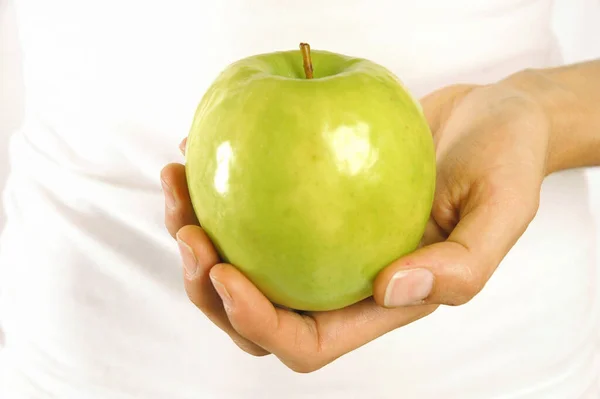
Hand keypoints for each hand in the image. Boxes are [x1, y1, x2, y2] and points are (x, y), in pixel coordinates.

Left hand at [161, 80, 548, 371]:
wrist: (490, 118)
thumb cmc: (503, 165)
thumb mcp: (502, 212)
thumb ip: (459, 267)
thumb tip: (389, 289)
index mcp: (379, 301)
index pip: (306, 342)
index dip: (258, 323)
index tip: (226, 272)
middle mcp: (340, 278)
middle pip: (255, 313)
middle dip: (207, 286)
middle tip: (188, 230)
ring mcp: (320, 239)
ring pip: (240, 260)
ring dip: (196, 234)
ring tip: (176, 184)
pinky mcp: (308, 198)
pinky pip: (252, 207)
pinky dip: (217, 188)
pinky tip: (196, 153)